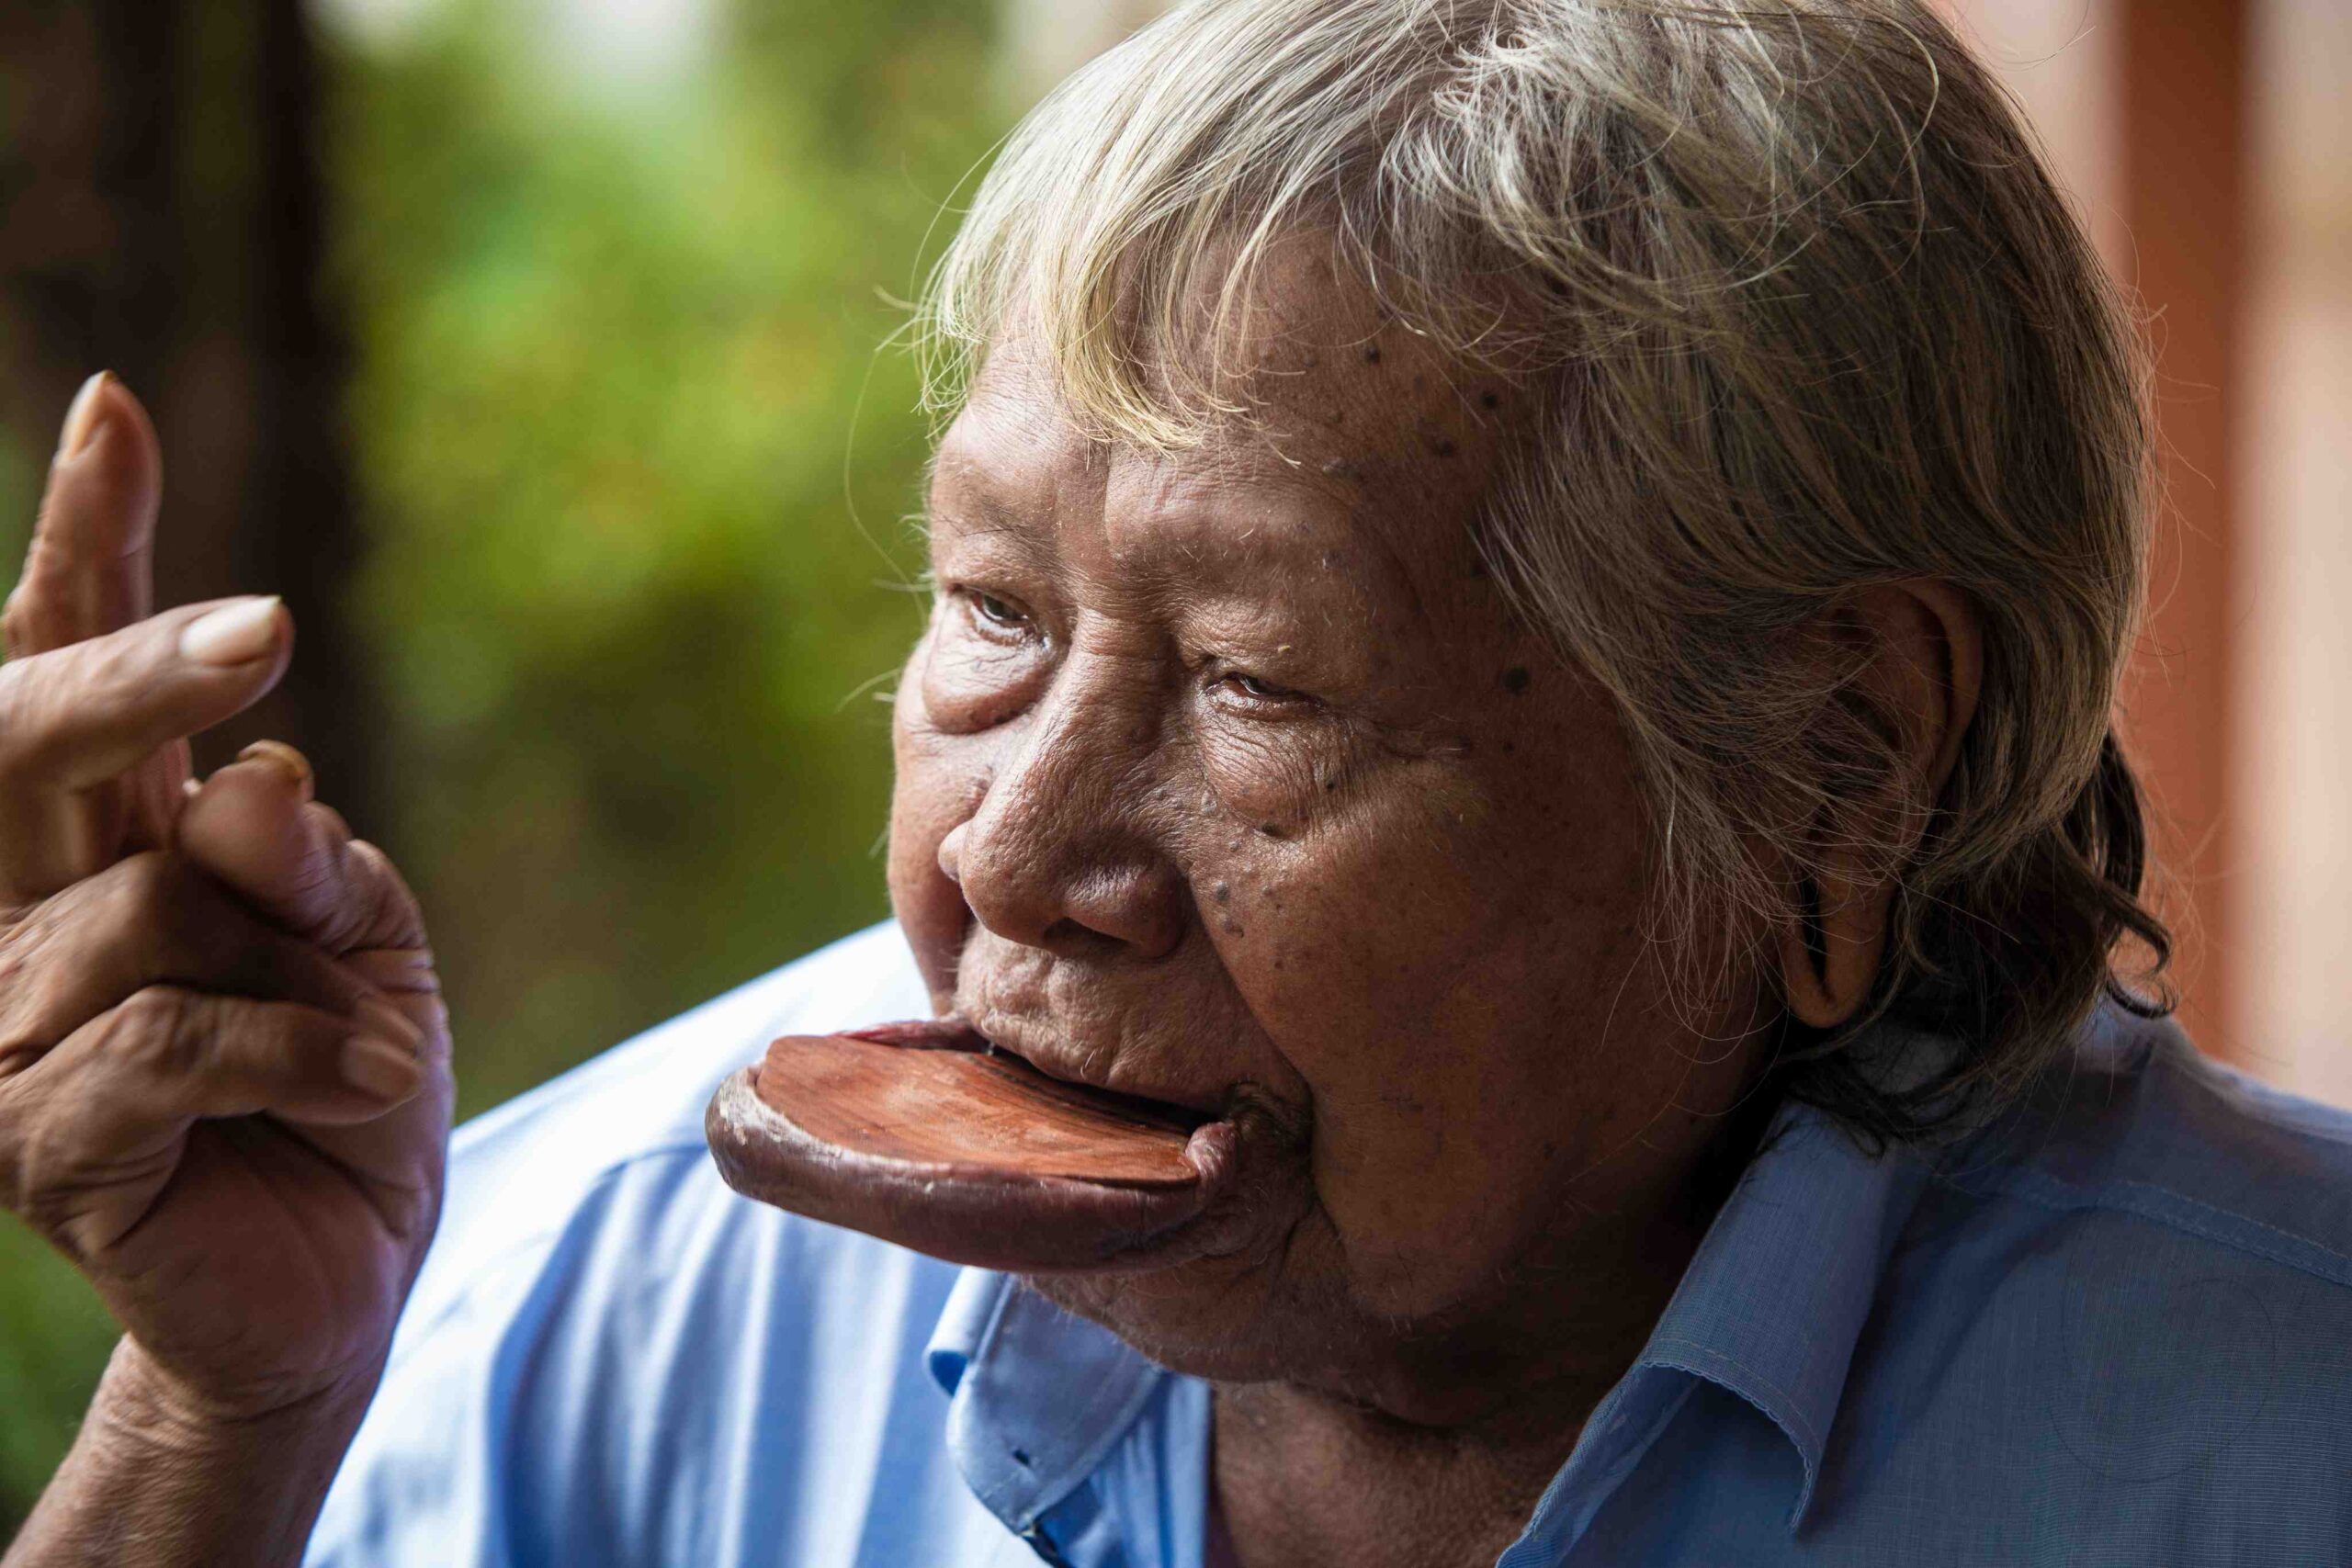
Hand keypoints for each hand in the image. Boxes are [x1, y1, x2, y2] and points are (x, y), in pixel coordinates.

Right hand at [0, 374, 452, 1428]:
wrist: (342, 1267)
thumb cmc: (347, 1074)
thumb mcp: (363, 936)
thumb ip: (301, 858)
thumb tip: (244, 785)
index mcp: (105, 835)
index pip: (68, 664)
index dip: (90, 544)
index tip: (115, 408)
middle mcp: (20, 908)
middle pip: (31, 739)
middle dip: (142, 675)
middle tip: (270, 630)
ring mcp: (2, 1026)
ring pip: (141, 910)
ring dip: (290, 966)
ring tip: (364, 1038)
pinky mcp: (32, 1140)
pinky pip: (170, 1039)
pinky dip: (299, 1047)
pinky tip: (364, 1075)